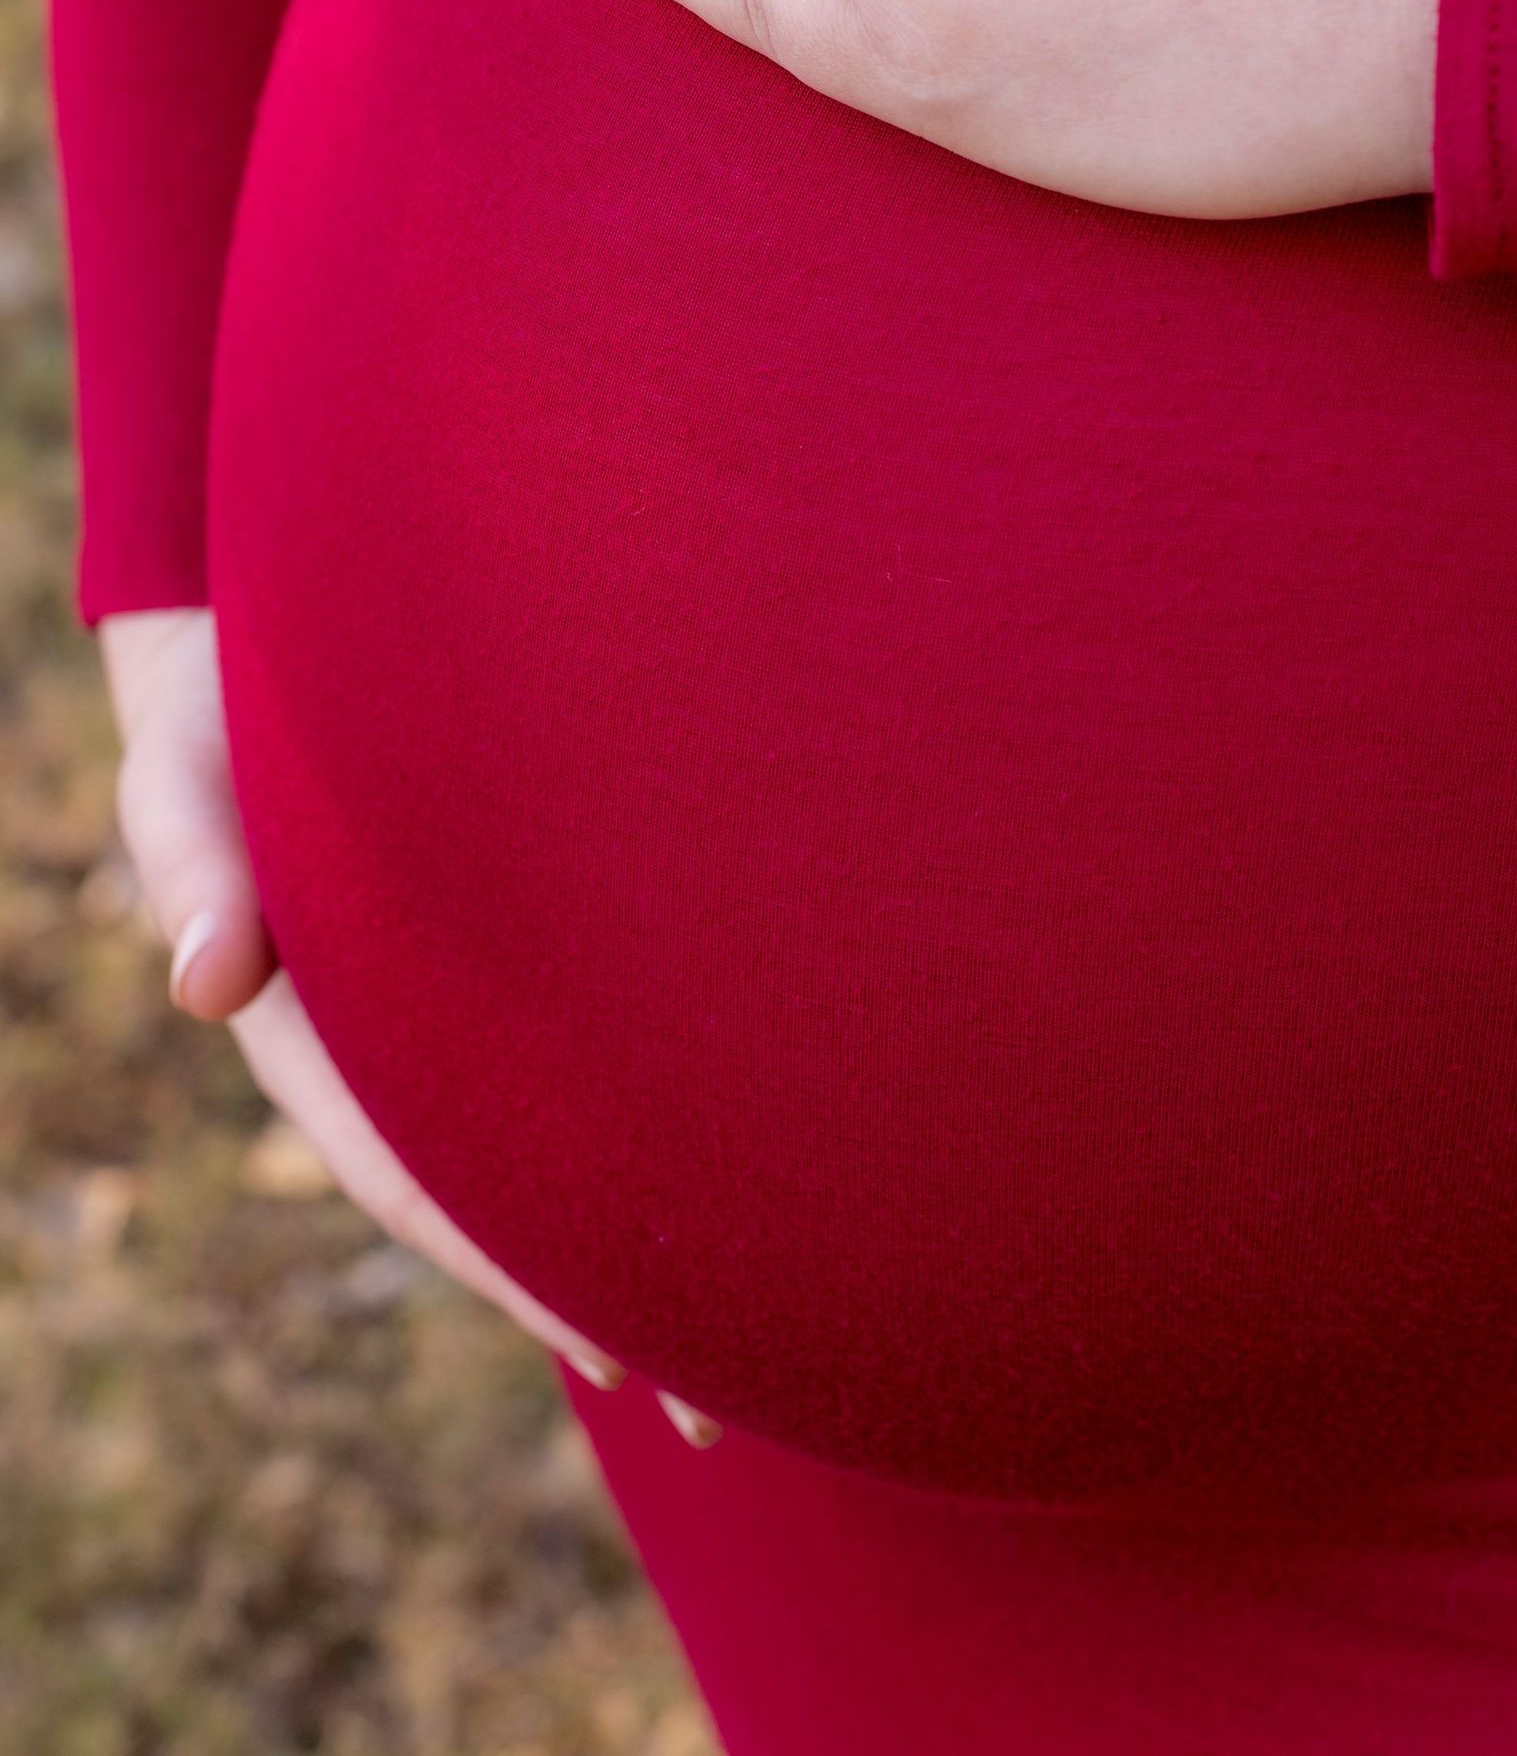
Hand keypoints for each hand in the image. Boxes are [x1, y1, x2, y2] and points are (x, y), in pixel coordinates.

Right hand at [97, 609, 654, 1410]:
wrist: (280, 673)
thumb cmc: (223, 732)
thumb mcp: (184, 789)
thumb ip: (196, 869)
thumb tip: (204, 983)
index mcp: (322, 1045)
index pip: (425, 1179)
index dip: (515, 1264)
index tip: (610, 1346)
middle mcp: (398, 1062)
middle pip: (513, 1203)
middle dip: (607, 1302)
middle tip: (717, 1413)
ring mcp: (450, 1033)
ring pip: (558, 1157)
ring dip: (644, 1246)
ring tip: (763, 1353)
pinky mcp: (507, 978)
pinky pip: (583, 1079)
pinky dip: (644, 1145)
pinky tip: (734, 1201)